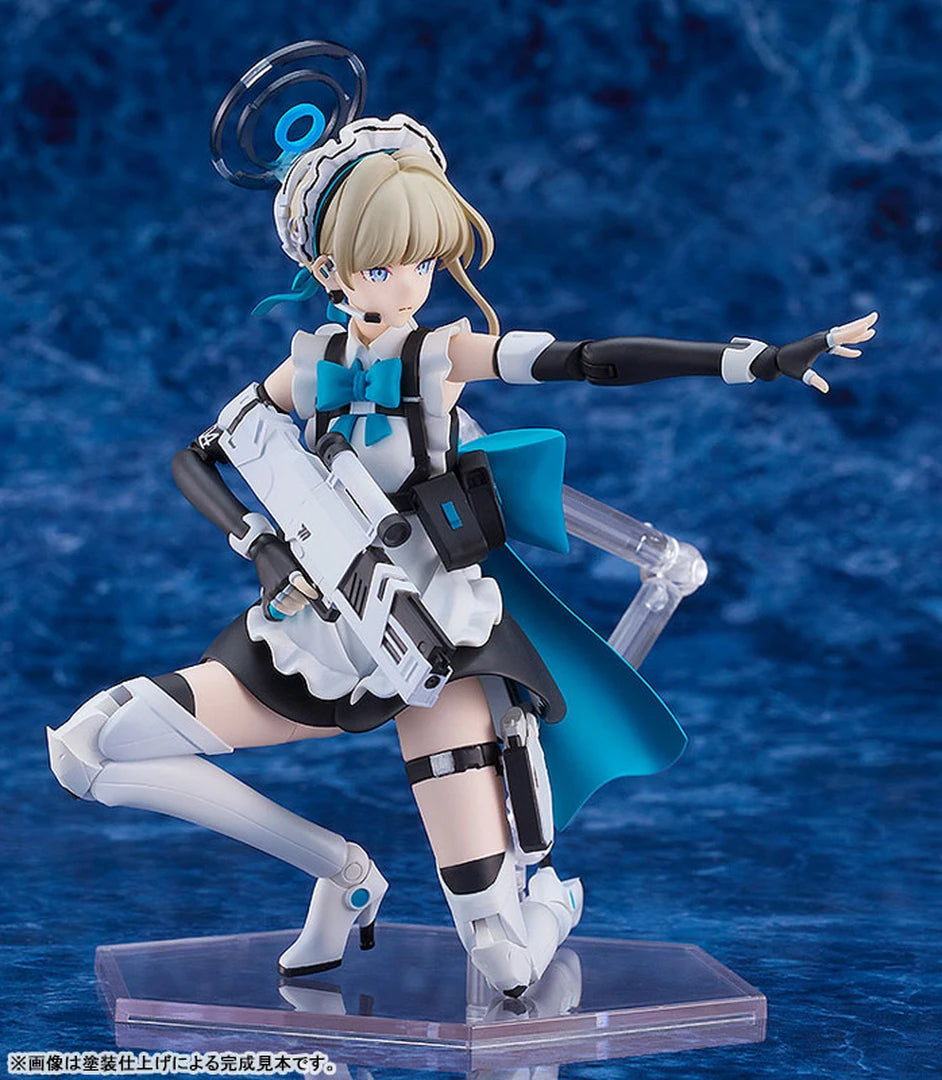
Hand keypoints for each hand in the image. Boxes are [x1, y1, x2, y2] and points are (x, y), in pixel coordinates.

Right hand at [250, 535, 321, 620]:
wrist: (263, 548)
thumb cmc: (281, 552)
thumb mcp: (295, 559)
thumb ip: (302, 571)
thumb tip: (312, 583)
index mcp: (291, 570)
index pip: (303, 586)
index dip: (311, 593)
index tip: (315, 595)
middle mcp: (282, 580)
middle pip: (297, 597)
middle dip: (305, 600)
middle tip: (308, 599)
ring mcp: (274, 587)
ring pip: (288, 603)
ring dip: (296, 606)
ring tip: (300, 604)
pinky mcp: (268, 592)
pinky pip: (278, 606)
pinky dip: (286, 609)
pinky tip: (290, 608)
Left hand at [752, 311, 877, 392]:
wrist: (777, 358)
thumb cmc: (788, 366)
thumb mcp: (801, 374)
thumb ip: (814, 380)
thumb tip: (825, 390)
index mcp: (819, 343)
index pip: (840, 336)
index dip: (855, 331)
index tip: (868, 326)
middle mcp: (822, 339)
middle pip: (845, 330)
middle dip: (861, 324)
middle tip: (875, 316)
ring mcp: (822, 341)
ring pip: (843, 336)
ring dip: (857, 334)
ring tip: (873, 331)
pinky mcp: (820, 345)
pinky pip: (837, 346)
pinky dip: (846, 349)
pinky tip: (857, 353)